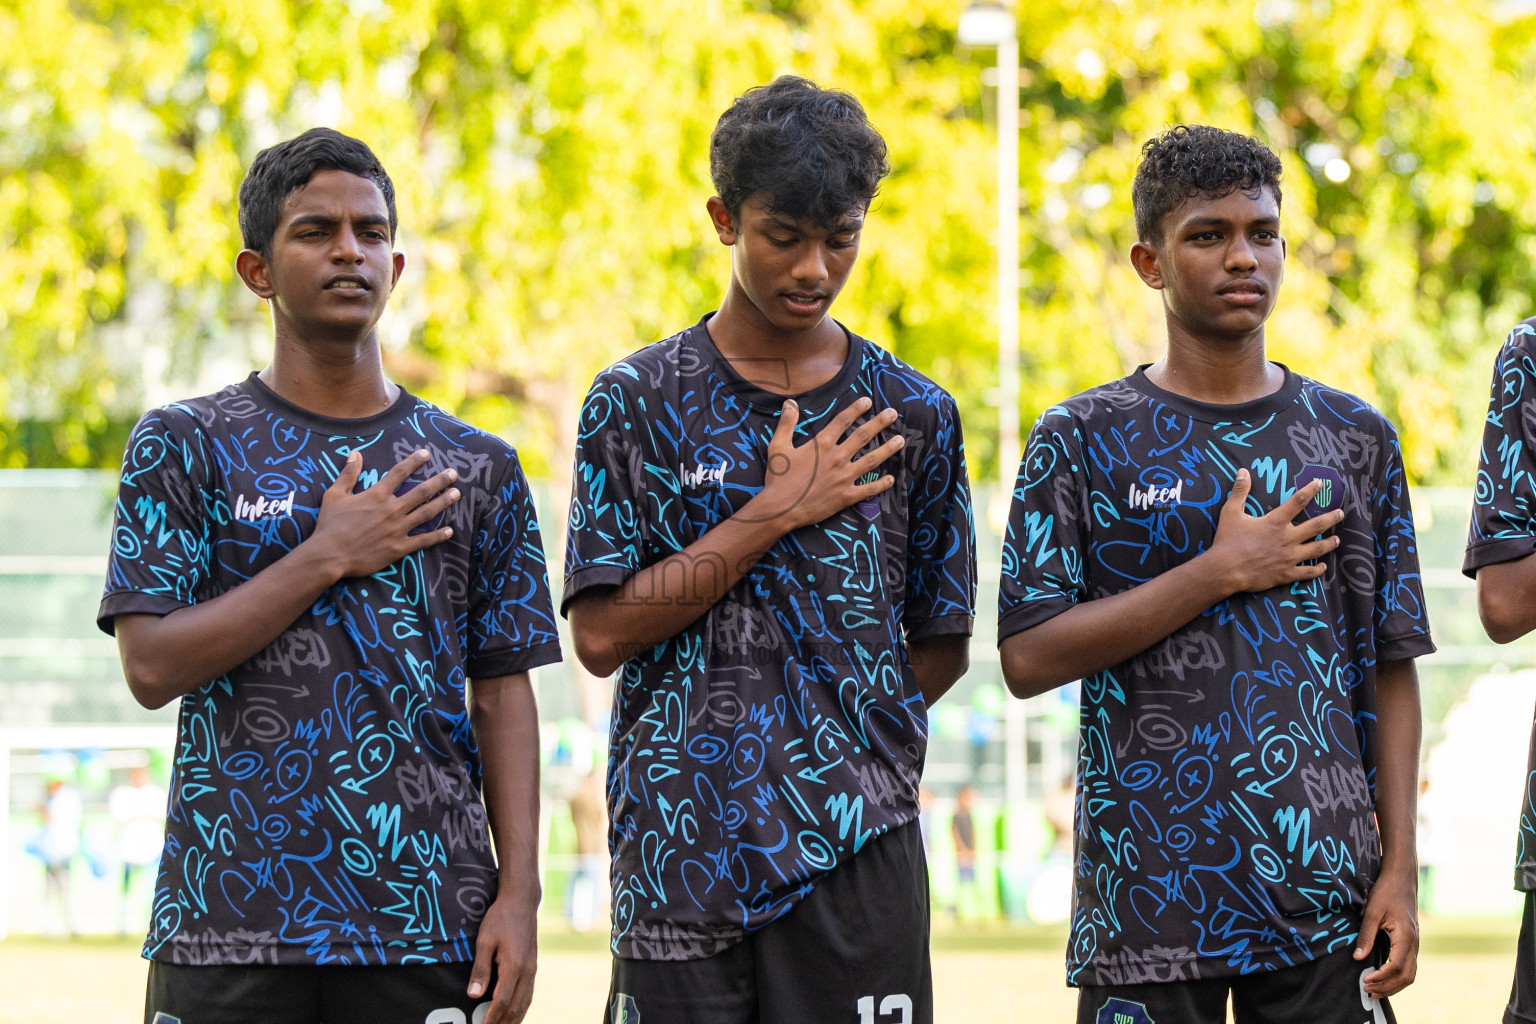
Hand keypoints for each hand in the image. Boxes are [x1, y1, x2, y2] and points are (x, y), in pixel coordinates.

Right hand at [306, 449, 459, 579]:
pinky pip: (422, 541)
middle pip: (420, 492)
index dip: (414, 461)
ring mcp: (397, 529)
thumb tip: (355, 453)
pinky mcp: (398, 548)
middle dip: (439, 481)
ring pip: (426, 513)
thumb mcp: (334, 495)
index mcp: (376, 495)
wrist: (328, 555)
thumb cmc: (329, 525)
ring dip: (443, 503)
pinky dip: (437, 536)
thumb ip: (348, 474)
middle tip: (454, 473)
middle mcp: (391, 510)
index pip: (399, 473)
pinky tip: (449, 531)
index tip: (426, 453)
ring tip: (457, 494)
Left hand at [467, 890, 537, 1022]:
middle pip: (516, 1007)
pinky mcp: (533, 967)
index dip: (491, 1019)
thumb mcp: (485, 940)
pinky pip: (528, 994)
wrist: (522, 901)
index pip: (502, 1002)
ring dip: (514, 1019)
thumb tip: (473, 995)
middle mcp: (527, 971)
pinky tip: (513, 1014)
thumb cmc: (500, 918)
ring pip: (525, 1003)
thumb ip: (480, 969)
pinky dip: (521, 1009)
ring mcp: (532, 970)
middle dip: (503, 1023)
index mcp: (514, 966)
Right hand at [743, 396, 903, 531]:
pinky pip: (869, 489)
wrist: (781, 508)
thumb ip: (787, 423)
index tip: (868, 401)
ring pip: (872, 460)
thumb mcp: (778, 446)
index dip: (856, 409)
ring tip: (901, 440)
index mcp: (821, 444)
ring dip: (888, 449)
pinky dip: (881, 484)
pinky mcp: (846, 496)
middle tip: (893, 414)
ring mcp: (844, 477)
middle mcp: (837, 457)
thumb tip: (790, 402)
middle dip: (880, 423)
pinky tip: (892, 479)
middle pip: (863, 435)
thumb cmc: (778, 478)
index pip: (843, 420)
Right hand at [1205, 469, 1344, 593]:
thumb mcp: (1230, 512)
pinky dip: (1317, 570)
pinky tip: (1323, 567)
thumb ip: (1239, 491)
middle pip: (1316, 526)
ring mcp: (1289, 557)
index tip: (1320, 484)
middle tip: (1340, 513)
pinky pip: (1307, 572)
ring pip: (1317, 549)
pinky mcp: (1286, 573)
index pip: (1298, 501)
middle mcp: (1287, 538)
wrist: (1225, 570)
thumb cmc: (1227, 540)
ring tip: (1337, 540)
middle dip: (1331, 518)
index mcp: (1276, 522)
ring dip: (1329, 543)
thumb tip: (1243, 471)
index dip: (1311, 490)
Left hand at [1356, 864, 1417, 997]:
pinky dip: (1398, 978)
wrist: (1402, 879)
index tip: (1364, 980)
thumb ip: (1366, 935)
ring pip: (1410, 974)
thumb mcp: (1372, 912)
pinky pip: (1409, 967)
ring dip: (1394, 985)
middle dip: (1387, 987)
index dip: (1381, 977)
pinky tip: (1383, 978)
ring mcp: (1415, 944)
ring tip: (1374, 990)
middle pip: (1406, 976)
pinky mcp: (1411, 943)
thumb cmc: (1386, 892)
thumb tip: (1357, 958)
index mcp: (1406, 936)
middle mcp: (1414, 943)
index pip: (1397, 966)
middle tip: (1367, 991)